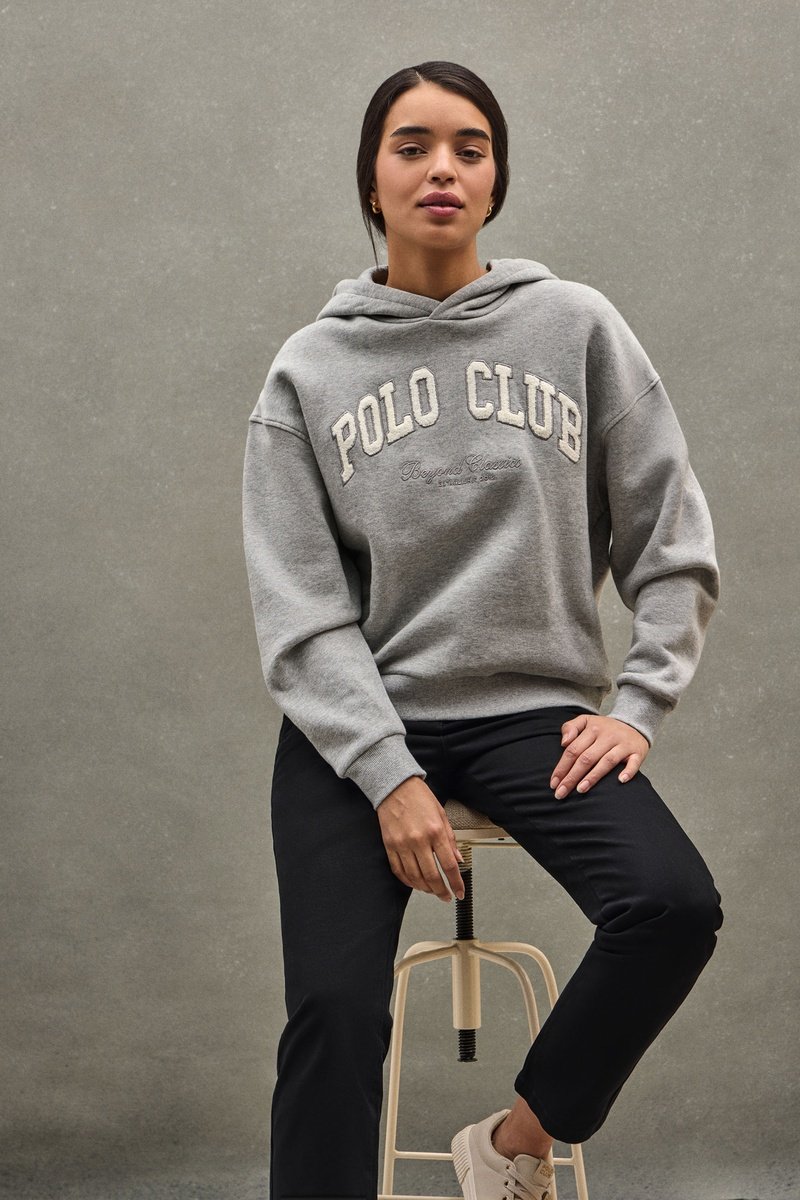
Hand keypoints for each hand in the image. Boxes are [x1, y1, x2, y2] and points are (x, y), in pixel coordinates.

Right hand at [376, 776, 465, 901]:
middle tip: (446, 896)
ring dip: (425, 889)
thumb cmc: (418, 797)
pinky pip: (398, 870)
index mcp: (435, 831)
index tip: (459, 892)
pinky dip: (408, 881)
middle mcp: (419, 840)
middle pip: (432, 876)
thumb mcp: (442, 814)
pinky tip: (415, 883)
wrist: (395, 786)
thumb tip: (458, 859)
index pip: (449, 865)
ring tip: (432, 890)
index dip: (456, 883)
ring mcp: (402, 844)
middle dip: (441, 891)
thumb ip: (451, 839)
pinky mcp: (390, 845)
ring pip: (415, 877)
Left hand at [550, 714, 648, 799]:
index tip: (553, 783)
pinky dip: (628, 771)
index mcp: (592, 729)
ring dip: (593, 776)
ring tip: (580, 790)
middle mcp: (607, 736)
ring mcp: (623, 744)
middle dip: (572, 777)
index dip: (562, 767)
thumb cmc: (604, 728)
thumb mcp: (586, 720)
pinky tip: (620, 780)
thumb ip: (571, 728)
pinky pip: (634, 763)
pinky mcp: (637, 752)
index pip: (573, 750)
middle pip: (586, 758)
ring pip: (607, 761)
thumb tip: (563, 743)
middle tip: (561, 793)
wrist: (634, 723)